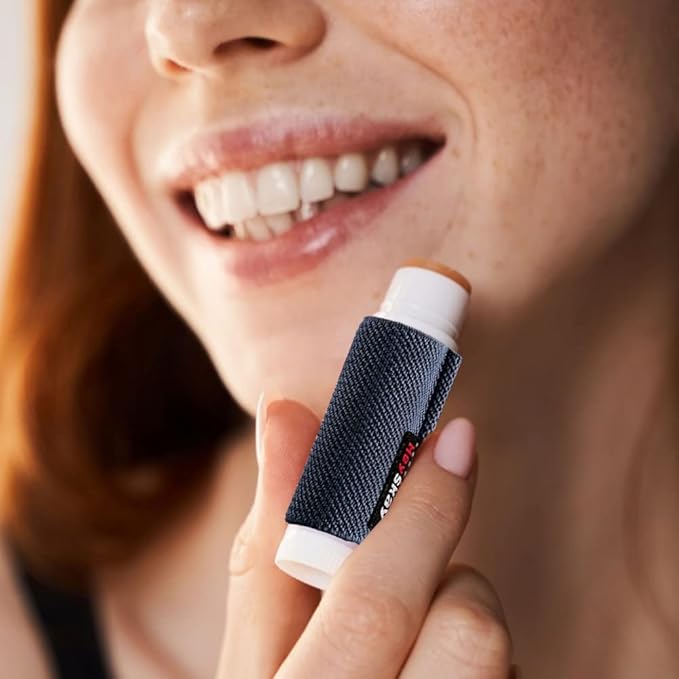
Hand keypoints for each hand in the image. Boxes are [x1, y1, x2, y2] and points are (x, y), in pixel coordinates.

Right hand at [216, 395, 514, 677]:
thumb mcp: (252, 660)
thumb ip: (269, 540)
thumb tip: (287, 414)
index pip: (379, 600)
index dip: (423, 507)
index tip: (455, 436)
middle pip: (471, 630)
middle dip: (441, 581)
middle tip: (402, 586)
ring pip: (499, 655)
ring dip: (458, 628)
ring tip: (407, 651)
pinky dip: (478, 668)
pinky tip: (430, 678)